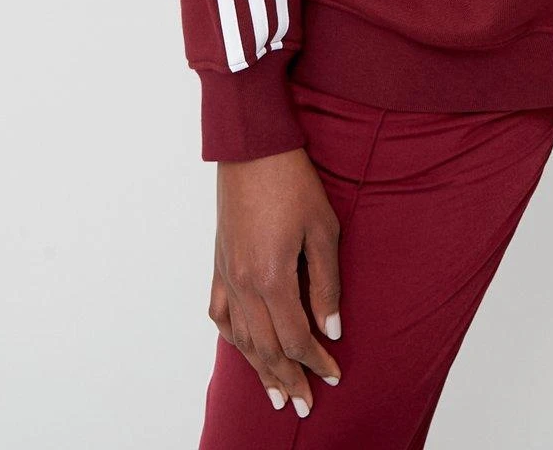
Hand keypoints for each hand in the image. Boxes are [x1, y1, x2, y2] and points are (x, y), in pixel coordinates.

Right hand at [208, 147, 344, 417]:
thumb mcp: (323, 229)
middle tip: (305, 405)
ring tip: (275, 393)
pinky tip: (243, 348)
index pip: (295, 338)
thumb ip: (327, 283)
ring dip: (259, 368)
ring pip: (241, 337)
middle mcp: (244, 284)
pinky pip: (220, 313)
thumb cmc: (293, 182)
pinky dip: (232, 337)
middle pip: (266, 348)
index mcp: (273, 278)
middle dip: (288, 379)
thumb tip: (332, 327)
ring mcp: (226, 275)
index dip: (316, 361)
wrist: (253, 149)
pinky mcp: (218, 263)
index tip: (334, 374)